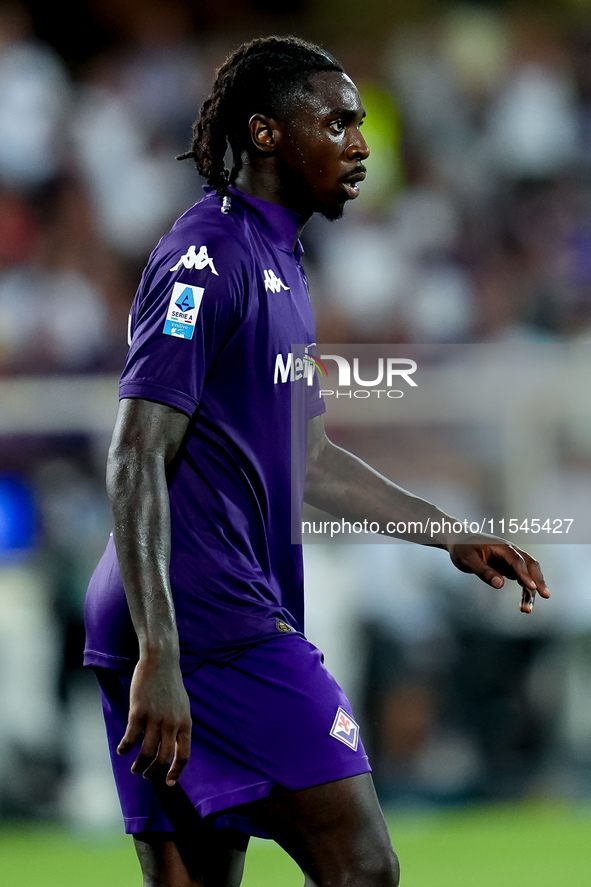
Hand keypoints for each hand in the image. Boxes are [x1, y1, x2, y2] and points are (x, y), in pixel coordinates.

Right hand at [117, 656, 191, 785]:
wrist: (161, 661)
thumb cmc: (170, 684)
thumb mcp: (182, 706)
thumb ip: (179, 725)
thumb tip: (174, 746)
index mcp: (185, 723)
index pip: (184, 755)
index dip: (176, 772)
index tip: (168, 782)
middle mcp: (172, 724)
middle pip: (164, 759)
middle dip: (154, 773)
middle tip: (146, 776)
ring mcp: (155, 719)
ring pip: (147, 753)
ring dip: (139, 765)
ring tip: (134, 768)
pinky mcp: (138, 712)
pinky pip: (131, 738)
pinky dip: (125, 748)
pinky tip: (122, 750)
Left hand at [448, 535, 549, 612]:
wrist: (459, 540)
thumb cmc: (462, 549)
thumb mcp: (468, 560)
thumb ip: (484, 571)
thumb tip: (500, 585)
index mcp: (502, 548)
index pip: (517, 561)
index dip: (525, 574)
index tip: (531, 587)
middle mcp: (511, 552)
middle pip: (531, 566)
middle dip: (538, 581)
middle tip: (546, 596)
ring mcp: (512, 560)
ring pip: (529, 574)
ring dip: (532, 591)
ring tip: (527, 610)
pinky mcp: (510, 568)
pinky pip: (523, 580)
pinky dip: (525, 591)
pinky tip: (524, 605)